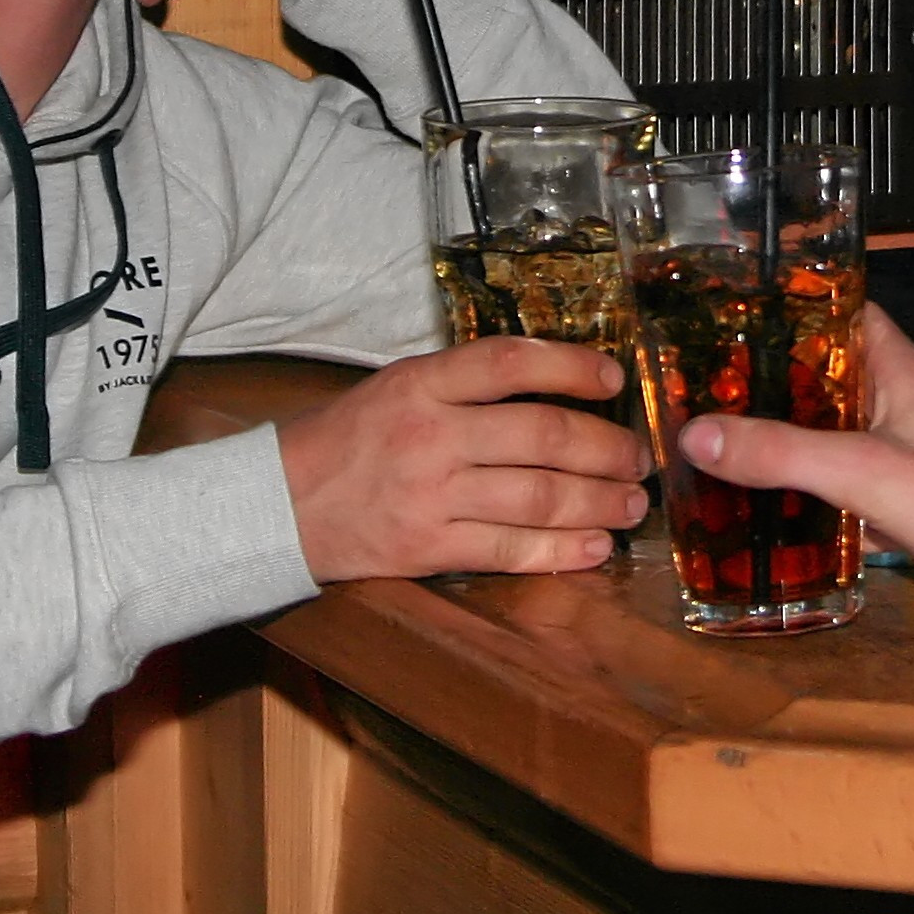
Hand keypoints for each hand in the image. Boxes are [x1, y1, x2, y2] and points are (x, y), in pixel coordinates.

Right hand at [279, 339, 649, 582]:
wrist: (275, 505)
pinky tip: (594, 547)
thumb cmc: (346, 440)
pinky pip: (510, 550)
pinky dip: (561, 550)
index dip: (572, 366)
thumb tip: (553, 389)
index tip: (614, 377)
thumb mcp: (397, 388)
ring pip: (537, 497)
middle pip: (542, 436)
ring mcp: (431, 495)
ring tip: (630, 504)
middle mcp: (431, 435)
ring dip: (597, 502)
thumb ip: (465, 387)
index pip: (511, 362)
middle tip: (638, 458)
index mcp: (422, 383)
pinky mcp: (427, 549)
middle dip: (605, 449)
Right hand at [677, 306, 913, 644]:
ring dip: (784, 451)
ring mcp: (906, 463)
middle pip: (825, 384)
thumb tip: (697, 434)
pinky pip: (845, 500)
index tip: (727, 318)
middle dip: (767, 390)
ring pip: (832, 444)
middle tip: (699, 397)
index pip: (843, 316)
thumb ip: (783, 453)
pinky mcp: (906, 513)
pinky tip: (761, 522)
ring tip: (714, 454)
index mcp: (901, 375)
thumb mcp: (867, 471)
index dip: (791, 311)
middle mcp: (902, 410)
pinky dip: (808, 507)